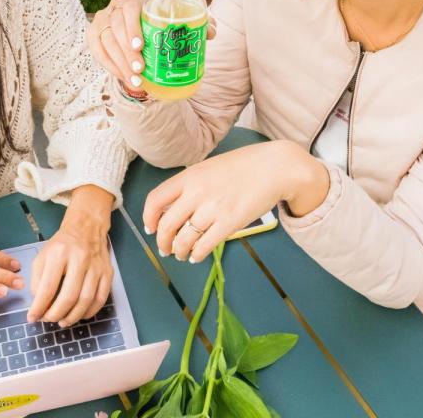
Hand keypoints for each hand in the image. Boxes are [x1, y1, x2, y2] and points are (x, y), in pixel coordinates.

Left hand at [27, 186, 114, 326]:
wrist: (86, 228)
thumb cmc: (61, 245)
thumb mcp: (42, 256)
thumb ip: (37, 280)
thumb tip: (39, 304)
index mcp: (59, 254)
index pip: (48, 287)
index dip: (39, 307)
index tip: (32, 317)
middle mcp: (79, 259)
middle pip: (69, 296)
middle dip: (56, 314)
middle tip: (48, 320)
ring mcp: (96, 266)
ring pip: (86, 300)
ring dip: (73, 316)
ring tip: (62, 321)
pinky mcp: (108, 272)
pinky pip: (101, 298)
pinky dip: (89, 312)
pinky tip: (80, 315)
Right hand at [86, 0, 216, 90]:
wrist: (139, 24)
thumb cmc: (162, 21)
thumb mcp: (178, 19)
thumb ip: (196, 22)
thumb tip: (211, 32)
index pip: (129, 8)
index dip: (132, 27)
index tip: (140, 47)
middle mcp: (115, 5)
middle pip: (116, 28)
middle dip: (127, 52)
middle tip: (140, 70)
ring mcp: (102, 19)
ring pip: (106, 41)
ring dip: (119, 63)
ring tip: (135, 81)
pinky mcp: (94, 33)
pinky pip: (97, 50)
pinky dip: (109, 66)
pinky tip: (123, 78)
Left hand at [143, 141, 327, 263]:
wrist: (274, 168)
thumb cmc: (243, 167)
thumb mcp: (209, 168)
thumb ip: (190, 185)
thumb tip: (174, 209)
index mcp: (189, 176)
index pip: (156, 199)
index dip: (149, 218)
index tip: (150, 228)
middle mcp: (197, 193)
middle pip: (167, 225)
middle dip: (163, 242)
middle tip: (165, 249)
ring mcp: (213, 208)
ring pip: (184, 239)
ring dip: (179, 251)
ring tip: (181, 254)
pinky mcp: (230, 223)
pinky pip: (204, 246)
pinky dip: (196, 255)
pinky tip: (196, 256)